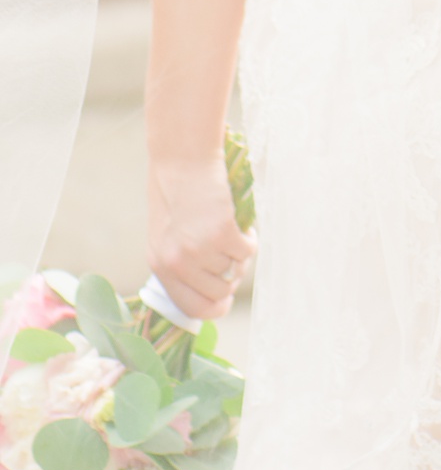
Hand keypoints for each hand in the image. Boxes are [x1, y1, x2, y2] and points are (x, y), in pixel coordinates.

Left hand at [147, 156, 255, 321]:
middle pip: (219, 292)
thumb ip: (181, 264)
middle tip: (230, 255)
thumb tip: (214, 290)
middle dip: (230, 276)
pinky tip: (241, 226)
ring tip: (231, 233)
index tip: (225, 299)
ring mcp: (199, 249)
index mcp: (160, 265)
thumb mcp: (167, 236)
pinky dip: (250, 239)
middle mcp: (177, 262)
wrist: (182, 162)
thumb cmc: (176, 195)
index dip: (214, 307)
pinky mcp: (222, 233)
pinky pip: (247, 251)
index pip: (191, 307)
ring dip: (239, 255)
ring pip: (235, 270)